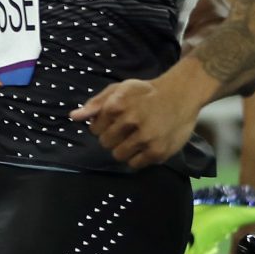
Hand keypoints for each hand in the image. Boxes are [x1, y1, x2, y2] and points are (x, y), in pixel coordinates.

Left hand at [69, 73, 203, 168]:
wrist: (180, 95)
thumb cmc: (145, 92)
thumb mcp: (119, 89)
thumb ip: (96, 104)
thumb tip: (74, 117)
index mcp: (117, 105)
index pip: (94, 129)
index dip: (101, 127)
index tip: (113, 122)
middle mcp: (130, 122)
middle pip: (105, 144)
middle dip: (112, 138)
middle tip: (125, 130)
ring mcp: (145, 138)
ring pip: (118, 155)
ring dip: (123, 149)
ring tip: (134, 139)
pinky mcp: (157, 152)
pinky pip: (135, 164)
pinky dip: (137, 158)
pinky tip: (144, 146)